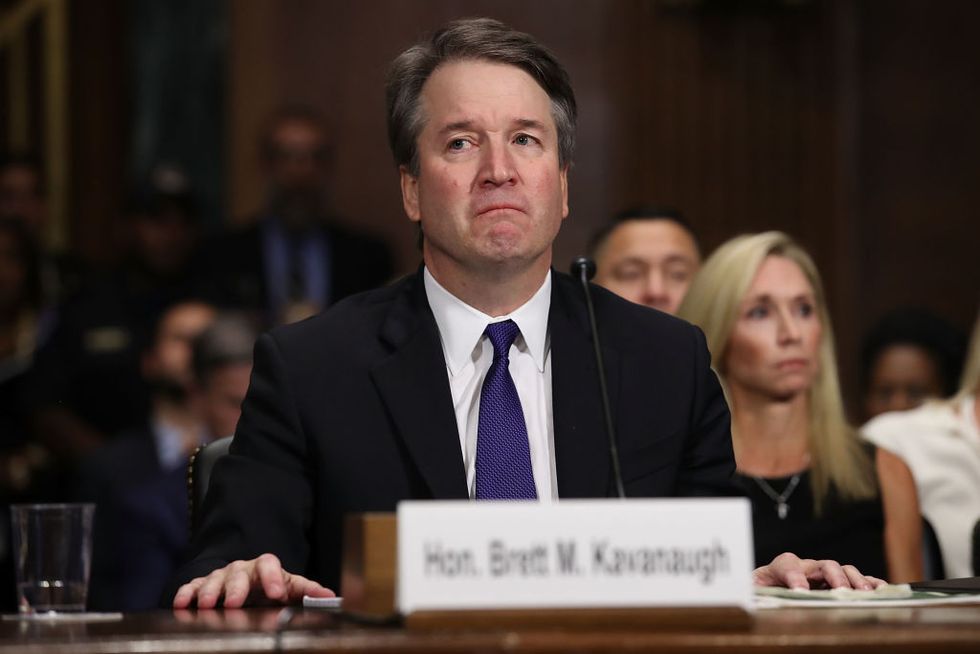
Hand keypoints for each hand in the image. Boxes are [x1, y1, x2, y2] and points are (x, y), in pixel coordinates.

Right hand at [172, 553, 334, 608]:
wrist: (245, 585)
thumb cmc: (269, 588)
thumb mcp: (289, 588)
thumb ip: (307, 591)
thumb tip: (330, 595)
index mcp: (265, 568)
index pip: (269, 565)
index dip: (273, 578)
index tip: (277, 594)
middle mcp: (242, 569)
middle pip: (239, 573)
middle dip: (237, 588)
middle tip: (235, 602)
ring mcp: (220, 576)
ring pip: (214, 579)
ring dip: (210, 592)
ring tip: (209, 605)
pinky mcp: (201, 585)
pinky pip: (192, 586)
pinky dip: (187, 594)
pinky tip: (183, 603)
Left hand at [753, 552, 886, 589]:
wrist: (764, 593)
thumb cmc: (759, 595)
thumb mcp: (753, 596)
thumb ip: (757, 596)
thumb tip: (758, 603)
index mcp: (778, 569)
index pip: (786, 564)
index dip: (794, 576)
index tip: (800, 591)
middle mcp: (803, 568)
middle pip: (821, 564)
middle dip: (832, 576)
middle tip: (841, 591)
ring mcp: (821, 574)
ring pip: (841, 569)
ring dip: (854, 579)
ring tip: (864, 592)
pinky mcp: (835, 582)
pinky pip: (855, 579)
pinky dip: (869, 582)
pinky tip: (880, 590)